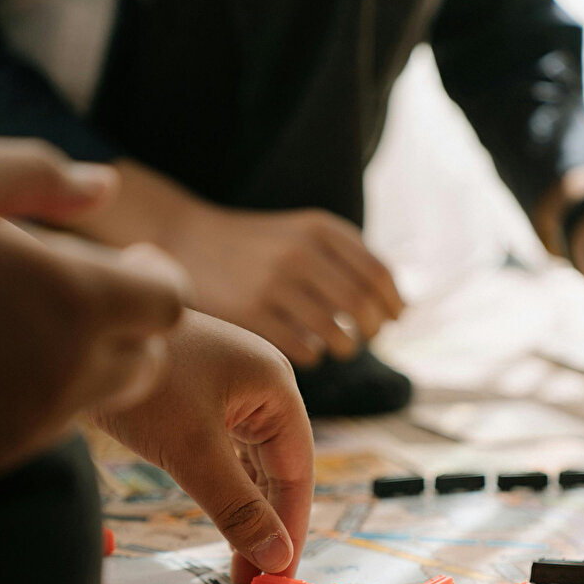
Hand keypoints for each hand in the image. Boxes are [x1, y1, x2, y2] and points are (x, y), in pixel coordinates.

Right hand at [0, 139, 189, 480]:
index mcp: (72, 300)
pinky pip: (53, 421)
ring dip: (91, 358)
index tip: (129, 262)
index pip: (167, 303)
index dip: (155, 280)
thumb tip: (104, 185)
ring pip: (104, 393)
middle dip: (130, 323)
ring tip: (30, 318)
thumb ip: (39, 176)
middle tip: (86, 290)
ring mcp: (32, 421)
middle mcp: (68, 372)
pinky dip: (46, 389)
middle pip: (147, 356)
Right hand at [65, 159, 404, 364]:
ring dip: (346, 348)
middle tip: (367, 336)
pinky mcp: (251, 314)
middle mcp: (301, 253)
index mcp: (319, 229)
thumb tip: (398, 307)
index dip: (393, 303)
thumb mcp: (303, 232)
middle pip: (364, 309)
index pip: (379, 275)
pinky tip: (305, 346)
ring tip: (338, 345)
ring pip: (338, 337)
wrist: (186, 239)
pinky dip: (313, 355)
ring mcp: (274, 285)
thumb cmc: (257, 246)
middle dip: (373, 330)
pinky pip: (305, 351)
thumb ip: (348, 257)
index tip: (394, 317)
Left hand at [90, 311, 313, 583]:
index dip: (293, 525)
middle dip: (269, 525)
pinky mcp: (200, 402)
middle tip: (256, 583)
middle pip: (278, 469)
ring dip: (247, 513)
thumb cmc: (146, 380)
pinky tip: (222, 526)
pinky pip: (226, 455)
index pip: (298, 469)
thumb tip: (277, 559)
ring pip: (251, 465)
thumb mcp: (193, 448)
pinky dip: (225, 492)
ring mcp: (230, 393)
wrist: (78, 333)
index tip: (284, 576)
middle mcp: (260, 388)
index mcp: (274, 387)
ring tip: (239, 567)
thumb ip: (237, 506)